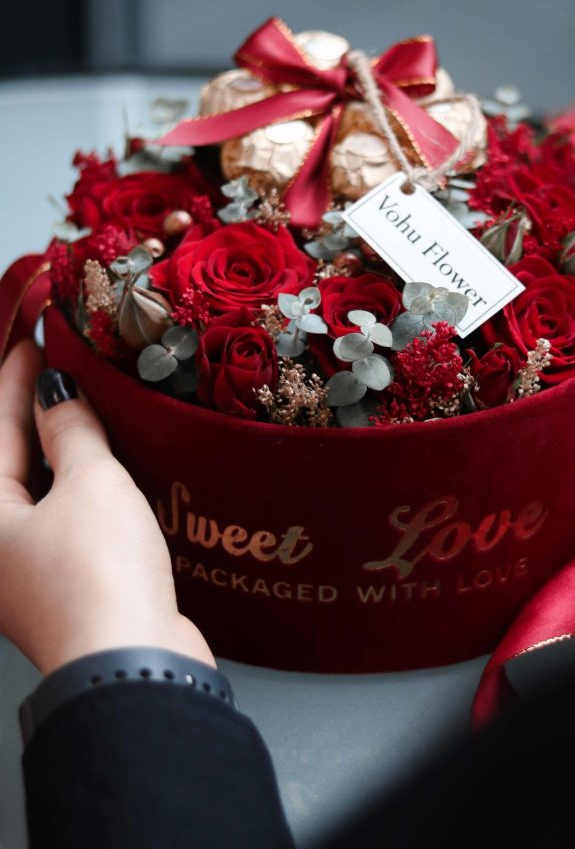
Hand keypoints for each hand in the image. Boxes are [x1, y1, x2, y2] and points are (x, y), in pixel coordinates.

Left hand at [0, 339, 214, 675]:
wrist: (133, 662)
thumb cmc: (99, 574)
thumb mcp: (89, 484)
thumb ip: (71, 432)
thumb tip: (56, 393)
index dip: (14, 381)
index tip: (31, 341)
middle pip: (12, 462)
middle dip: (33, 413)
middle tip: (54, 368)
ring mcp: (31, 570)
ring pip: (42, 491)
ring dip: (62, 449)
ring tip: (85, 408)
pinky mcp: (70, 585)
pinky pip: (69, 517)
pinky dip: (84, 486)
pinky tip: (110, 469)